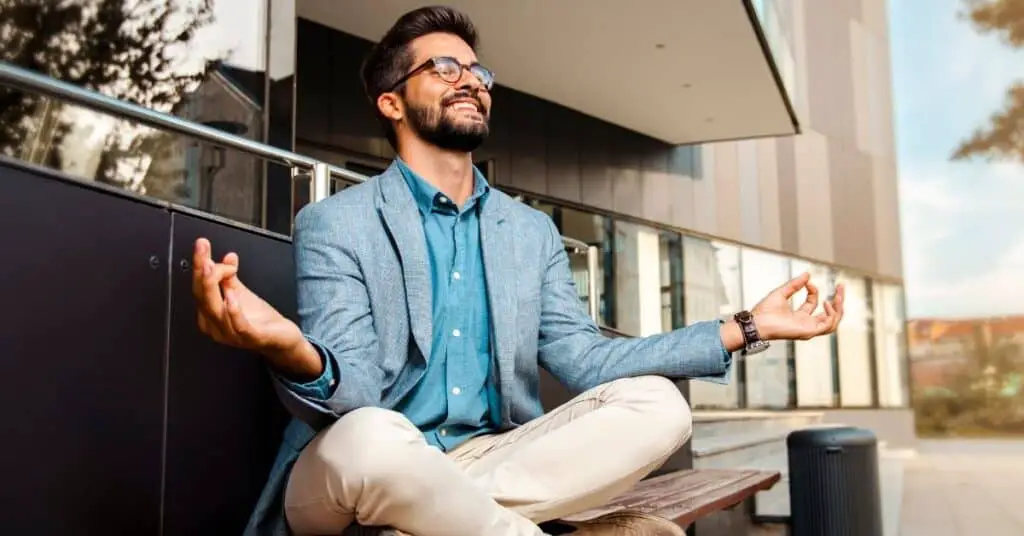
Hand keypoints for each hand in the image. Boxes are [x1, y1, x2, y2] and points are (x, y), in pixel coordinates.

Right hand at [191, 238, 320, 378]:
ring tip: (215, 268)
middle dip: (201, 272)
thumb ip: (230, 278)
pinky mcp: (252, 338)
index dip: (198, 265)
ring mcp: (232, 335)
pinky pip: (238, 326)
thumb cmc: (259, 320)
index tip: (201, 245)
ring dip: (213, 287)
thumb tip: (226, 257)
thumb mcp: (241, 294)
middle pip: (203, 298)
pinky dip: (233, 310)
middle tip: (203, 250)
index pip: (199, 287)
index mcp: (210, 315)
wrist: (282, 340)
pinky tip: (231, 295)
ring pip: (215, 311)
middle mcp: (216, 327)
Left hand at [750, 272, 844, 340]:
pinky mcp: (808, 332)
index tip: (808, 283)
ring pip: (832, 322)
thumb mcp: (781, 293)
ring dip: (839, 308)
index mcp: (798, 316)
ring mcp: (808, 329)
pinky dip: (831, 314)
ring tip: (838, 295)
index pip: (814, 303)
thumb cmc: (764, 311)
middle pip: (829, 314)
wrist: (756, 322)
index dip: (814, 291)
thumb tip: (808, 274)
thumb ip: (794, 284)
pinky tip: (827, 302)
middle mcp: (805, 323)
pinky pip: (827, 326)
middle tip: (841, 287)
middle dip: (838, 301)